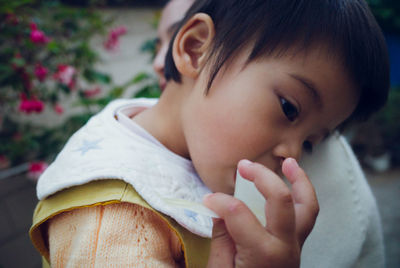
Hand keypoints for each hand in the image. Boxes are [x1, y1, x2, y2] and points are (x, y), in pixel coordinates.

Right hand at [204, 158, 318, 267]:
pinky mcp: (298, 244)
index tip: (207, 199)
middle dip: (262, 176)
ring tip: (289, 161)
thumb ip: (222, 236)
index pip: (238, 213)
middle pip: (280, 200)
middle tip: (243, 165)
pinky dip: (303, 194)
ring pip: (308, 206)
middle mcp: (285, 247)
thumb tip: (220, 207)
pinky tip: (293, 181)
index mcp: (262, 254)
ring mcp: (296, 245)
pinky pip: (308, 215)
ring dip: (300, 180)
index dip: (219, 201)